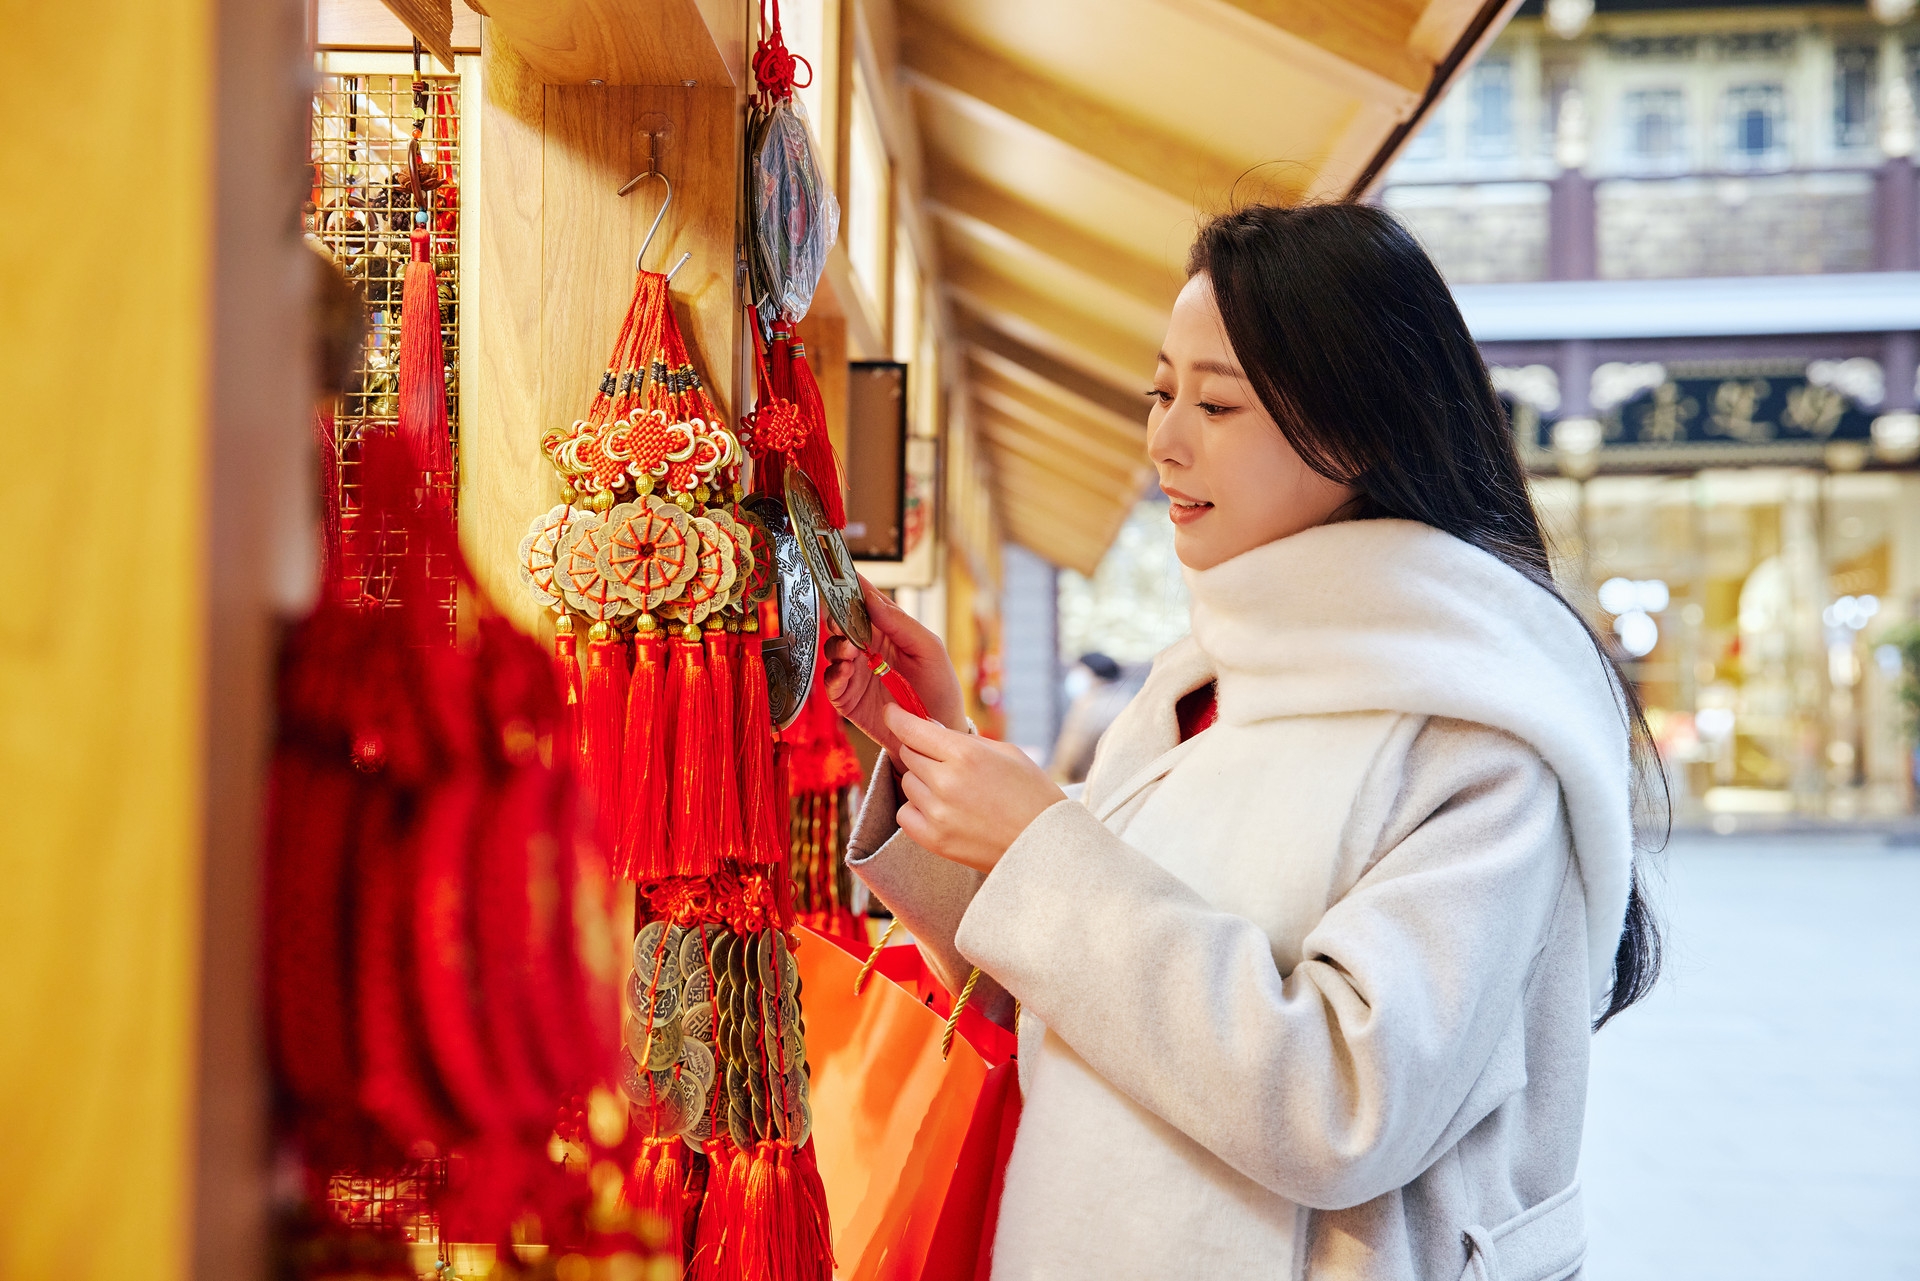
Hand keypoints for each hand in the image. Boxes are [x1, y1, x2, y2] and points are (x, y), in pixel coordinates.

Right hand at [822, 575, 965, 754]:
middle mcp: (868, 647)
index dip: (852, 588)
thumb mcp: (930, 650)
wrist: (937, 732)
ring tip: (850, 650)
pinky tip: (846, 672)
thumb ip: (902, 624)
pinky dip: (834, 675)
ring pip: (833, 649)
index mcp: (889, 630)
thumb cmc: (939, 688)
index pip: (866, 602)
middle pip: (842, 623)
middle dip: (838, 617)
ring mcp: (856, 672)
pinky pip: (832, 682)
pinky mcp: (847, 697)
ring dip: (837, 646)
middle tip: (842, 618)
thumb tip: (872, 600)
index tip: (840, 575)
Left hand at [887, 704, 1066, 874]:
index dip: (898, 717)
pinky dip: (917, 808)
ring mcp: (937, 813)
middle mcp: (946, 782)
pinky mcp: (934, 840)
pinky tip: (941, 809)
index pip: (912, 730)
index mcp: (965, 755)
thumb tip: (928, 727)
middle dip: (920, 751)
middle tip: (942, 759)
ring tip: (952, 790)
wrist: (1047, 845)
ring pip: (907, 783)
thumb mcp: (1006, 752)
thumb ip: (964, 739)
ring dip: (921, 780)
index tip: (892, 712)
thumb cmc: (1032, 794)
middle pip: (908, 754)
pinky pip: (906, 814)